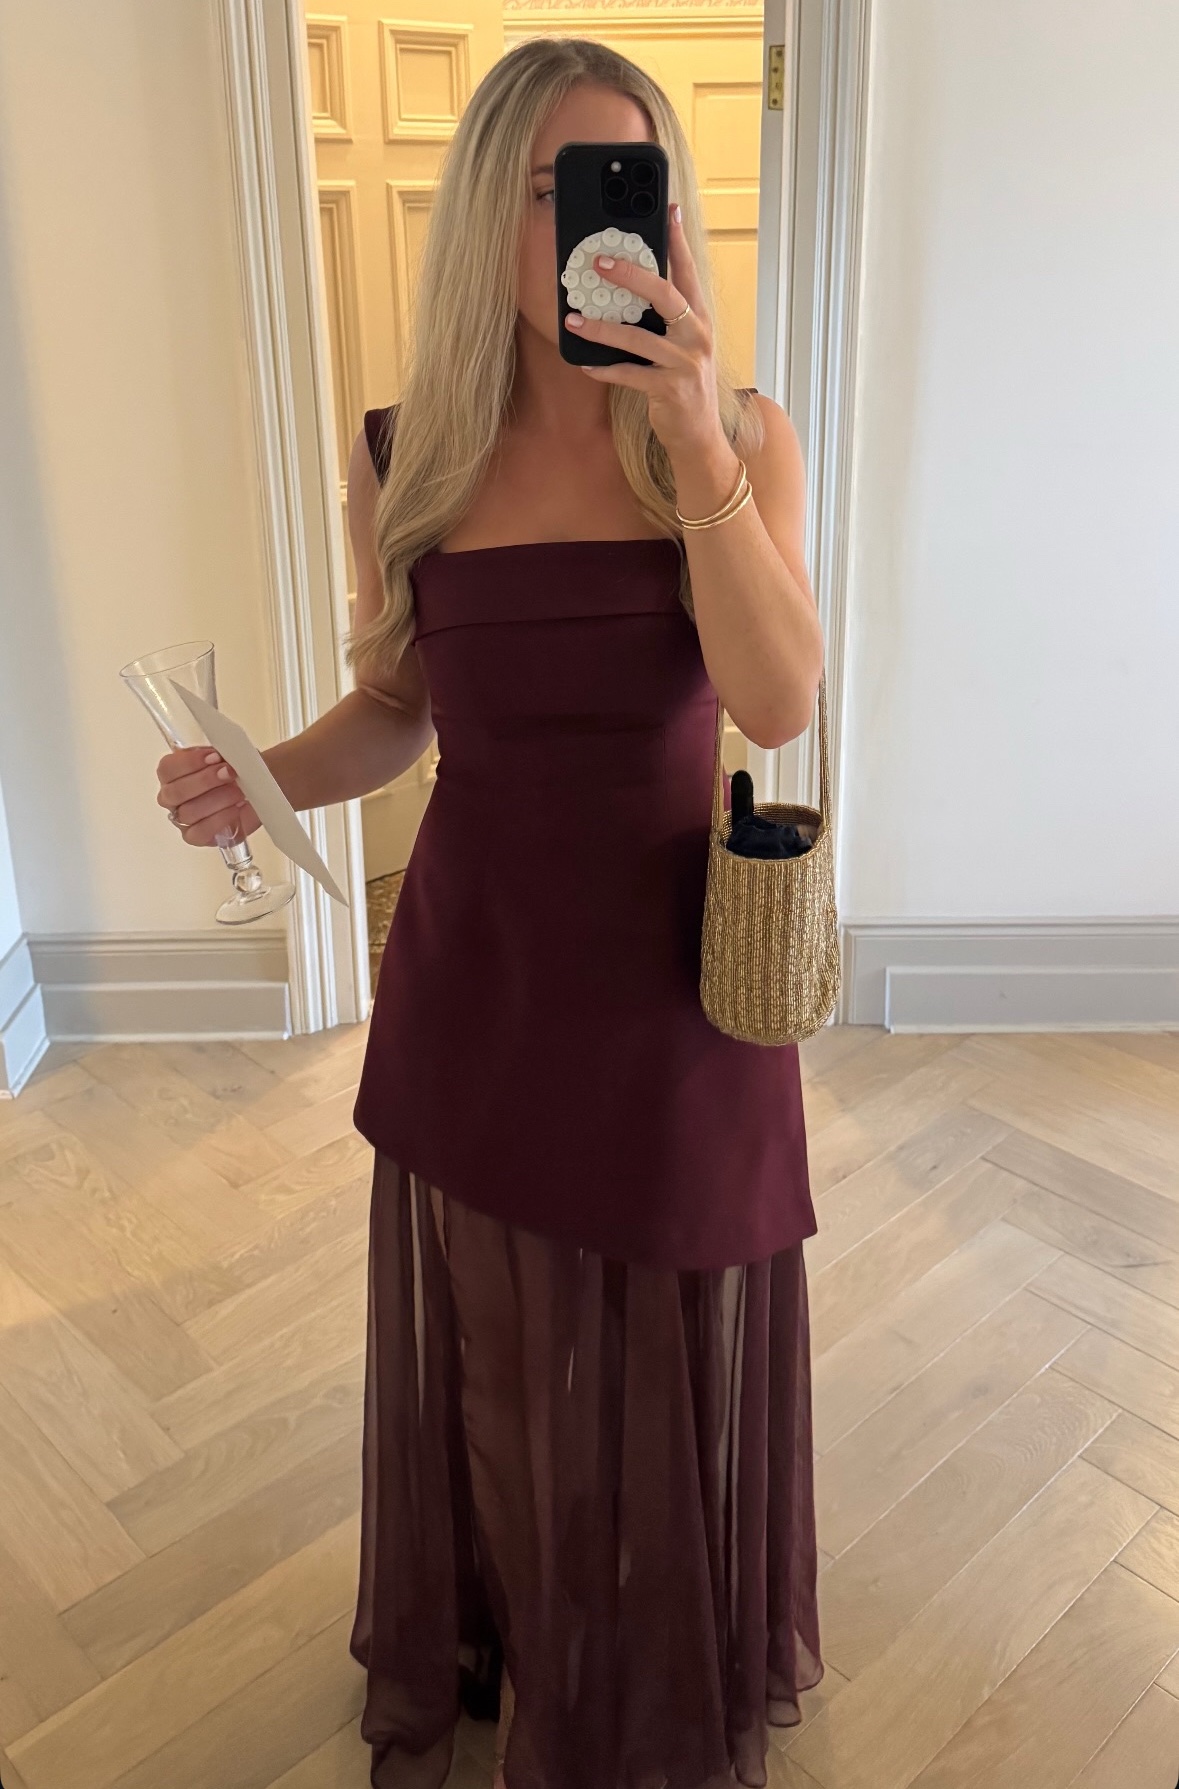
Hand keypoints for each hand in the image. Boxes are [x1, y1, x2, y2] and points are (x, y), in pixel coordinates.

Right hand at [156, 747, 260, 847]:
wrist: (258, 788)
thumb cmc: (239, 771)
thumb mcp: (231, 755)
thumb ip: (221, 753)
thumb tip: (225, 755)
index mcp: (172, 773)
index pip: (167, 769)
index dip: (190, 762)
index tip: (215, 756)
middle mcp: (172, 797)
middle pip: (175, 792)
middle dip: (205, 781)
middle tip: (229, 773)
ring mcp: (182, 819)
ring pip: (187, 813)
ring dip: (217, 799)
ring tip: (239, 792)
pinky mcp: (197, 837)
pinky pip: (199, 833)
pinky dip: (219, 820)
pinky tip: (236, 809)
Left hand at [563, 202, 723, 461]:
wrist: (700, 436)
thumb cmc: (686, 387)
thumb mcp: (682, 347)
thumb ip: (666, 320)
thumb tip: (633, 291)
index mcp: (699, 320)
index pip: (688, 272)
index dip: (678, 241)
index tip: (668, 210)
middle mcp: (696, 336)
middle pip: (665, 295)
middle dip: (631, 275)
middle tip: (599, 263)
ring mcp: (684, 364)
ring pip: (637, 338)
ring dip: (601, 328)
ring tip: (574, 320)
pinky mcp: (668, 390)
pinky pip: (628, 375)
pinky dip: (604, 369)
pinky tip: (585, 365)